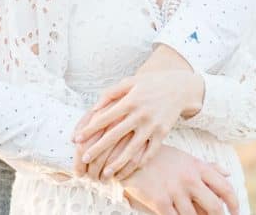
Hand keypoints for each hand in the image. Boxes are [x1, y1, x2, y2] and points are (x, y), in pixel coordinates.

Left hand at [73, 69, 203, 178]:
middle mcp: (140, 114)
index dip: (89, 129)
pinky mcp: (163, 134)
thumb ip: (110, 93)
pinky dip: (138, 163)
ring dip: (117, 163)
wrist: (179, 88)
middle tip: (84, 159)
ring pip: (132, 149)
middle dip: (98, 148)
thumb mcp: (130, 81)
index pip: (105, 118)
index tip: (76, 140)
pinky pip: (150, 153)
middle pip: (115, 135)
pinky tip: (127, 171)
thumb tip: (94, 108)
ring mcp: (152, 126)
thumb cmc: (150, 84)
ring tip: (105, 173)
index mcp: (130, 101)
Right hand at [121, 145, 237, 214]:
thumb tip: (227, 173)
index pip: (225, 188)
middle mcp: (189, 179)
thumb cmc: (159, 156)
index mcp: (198, 167)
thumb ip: (207, 166)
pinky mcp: (159, 200)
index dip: (235, 204)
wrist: (129, 153)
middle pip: (215, 207)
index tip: (236, 212)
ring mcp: (174, 190)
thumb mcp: (184, 157)